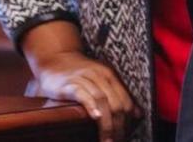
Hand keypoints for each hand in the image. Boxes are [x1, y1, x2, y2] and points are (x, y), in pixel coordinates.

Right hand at [23, 24, 138, 141]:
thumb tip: (138, 114)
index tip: (126, 135)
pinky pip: (83, 94)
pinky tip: (95, 117)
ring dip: (107, 124)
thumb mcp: (101, 80)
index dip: (129, 121)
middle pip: (116, 103)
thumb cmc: (78, 74)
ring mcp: (84, 78)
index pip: (126, 101)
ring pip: (102, 101)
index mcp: (110, 76)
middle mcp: (99, 75)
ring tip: (107, 139)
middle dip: (119, 126)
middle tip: (118, 140)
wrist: (55, 59)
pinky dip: (91, 106)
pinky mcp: (69, 84)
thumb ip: (117, 95)